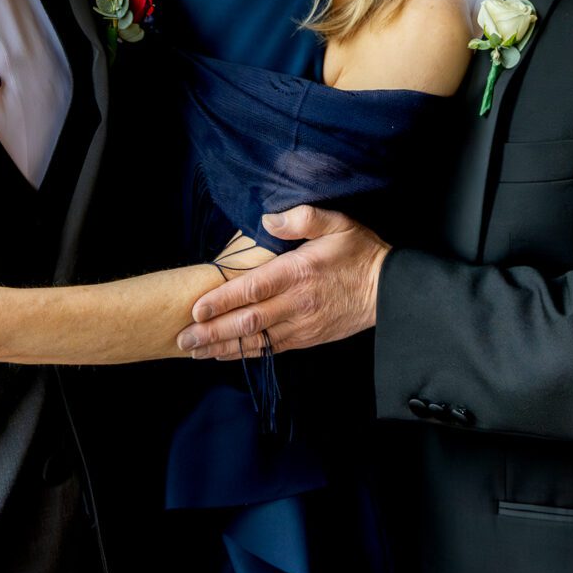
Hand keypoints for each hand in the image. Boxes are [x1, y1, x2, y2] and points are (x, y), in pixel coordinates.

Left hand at [176, 205, 388, 359]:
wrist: (389, 290)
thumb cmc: (360, 252)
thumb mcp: (337, 223)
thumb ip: (303, 218)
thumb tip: (267, 219)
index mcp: (300, 272)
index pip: (254, 289)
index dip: (223, 300)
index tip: (197, 309)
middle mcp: (297, 303)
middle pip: (248, 321)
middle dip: (213, 332)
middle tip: (183, 338)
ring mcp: (302, 325)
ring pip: (256, 341)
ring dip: (223, 347)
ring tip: (194, 351)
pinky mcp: (307, 338)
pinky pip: (271, 349)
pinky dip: (246, 353)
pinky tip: (225, 355)